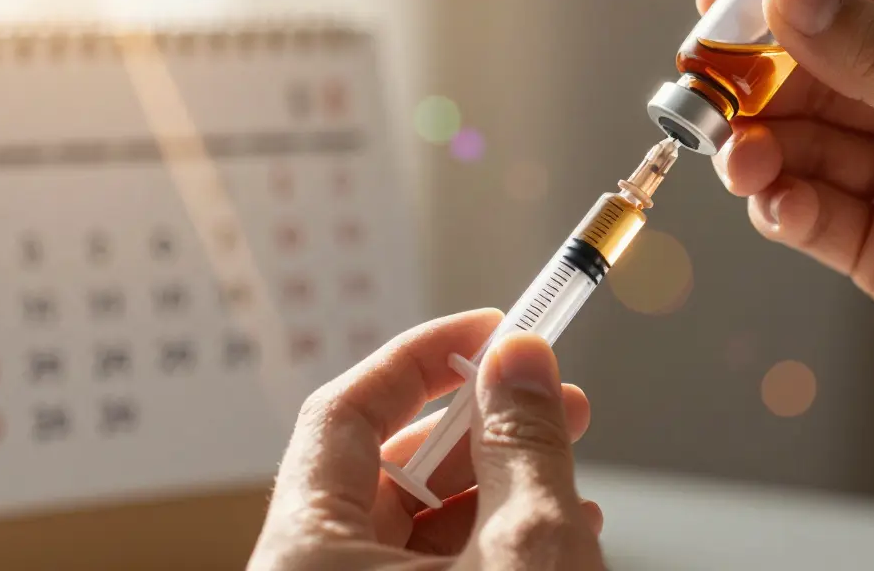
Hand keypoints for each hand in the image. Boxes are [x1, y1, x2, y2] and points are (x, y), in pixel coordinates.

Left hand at [248, 309, 605, 569]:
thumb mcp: (524, 549)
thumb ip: (522, 445)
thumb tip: (520, 359)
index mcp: (306, 555)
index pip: (343, 413)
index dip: (421, 357)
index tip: (488, 328)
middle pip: (386, 469)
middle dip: (481, 425)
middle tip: (549, 393)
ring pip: (415, 525)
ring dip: (497, 485)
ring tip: (568, 467)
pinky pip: (431, 569)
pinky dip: (489, 542)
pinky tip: (556, 528)